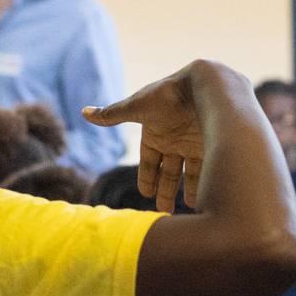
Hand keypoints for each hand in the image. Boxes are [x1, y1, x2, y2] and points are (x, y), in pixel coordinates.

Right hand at [84, 63, 211, 211]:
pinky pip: (207, 170)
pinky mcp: (212, 144)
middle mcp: (175, 140)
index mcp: (155, 133)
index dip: (147, 178)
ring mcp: (194, 143)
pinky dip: (207, 184)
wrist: (203, 84)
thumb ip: (113, 115)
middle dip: (167, 192)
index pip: (148, 162)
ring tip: (190, 208)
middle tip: (165, 211)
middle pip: (169, 172)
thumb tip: (84, 112)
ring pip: (190, 174)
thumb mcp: (138, 107)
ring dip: (189, 191)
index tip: (146, 194)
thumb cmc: (168, 94)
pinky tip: (208, 197)